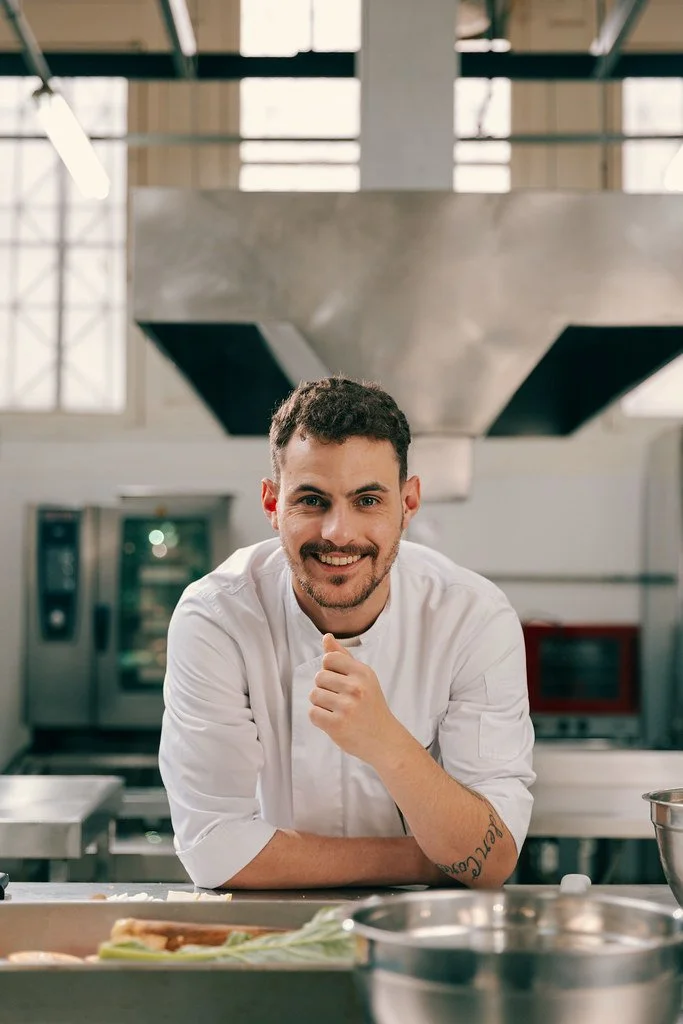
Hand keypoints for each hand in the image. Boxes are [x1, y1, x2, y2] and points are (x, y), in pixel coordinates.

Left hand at [309, 634, 400, 763]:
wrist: (385, 740)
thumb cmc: (371, 706)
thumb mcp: (363, 678)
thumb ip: (343, 657)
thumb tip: (326, 637)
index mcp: (362, 672)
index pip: (329, 658)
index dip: (329, 670)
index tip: (341, 682)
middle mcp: (356, 687)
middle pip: (319, 677)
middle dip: (325, 688)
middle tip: (341, 700)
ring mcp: (347, 707)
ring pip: (314, 695)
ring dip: (321, 704)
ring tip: (337, 711)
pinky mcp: (337, 725)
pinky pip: (313, 713)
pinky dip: (319, 718)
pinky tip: (333, 721)